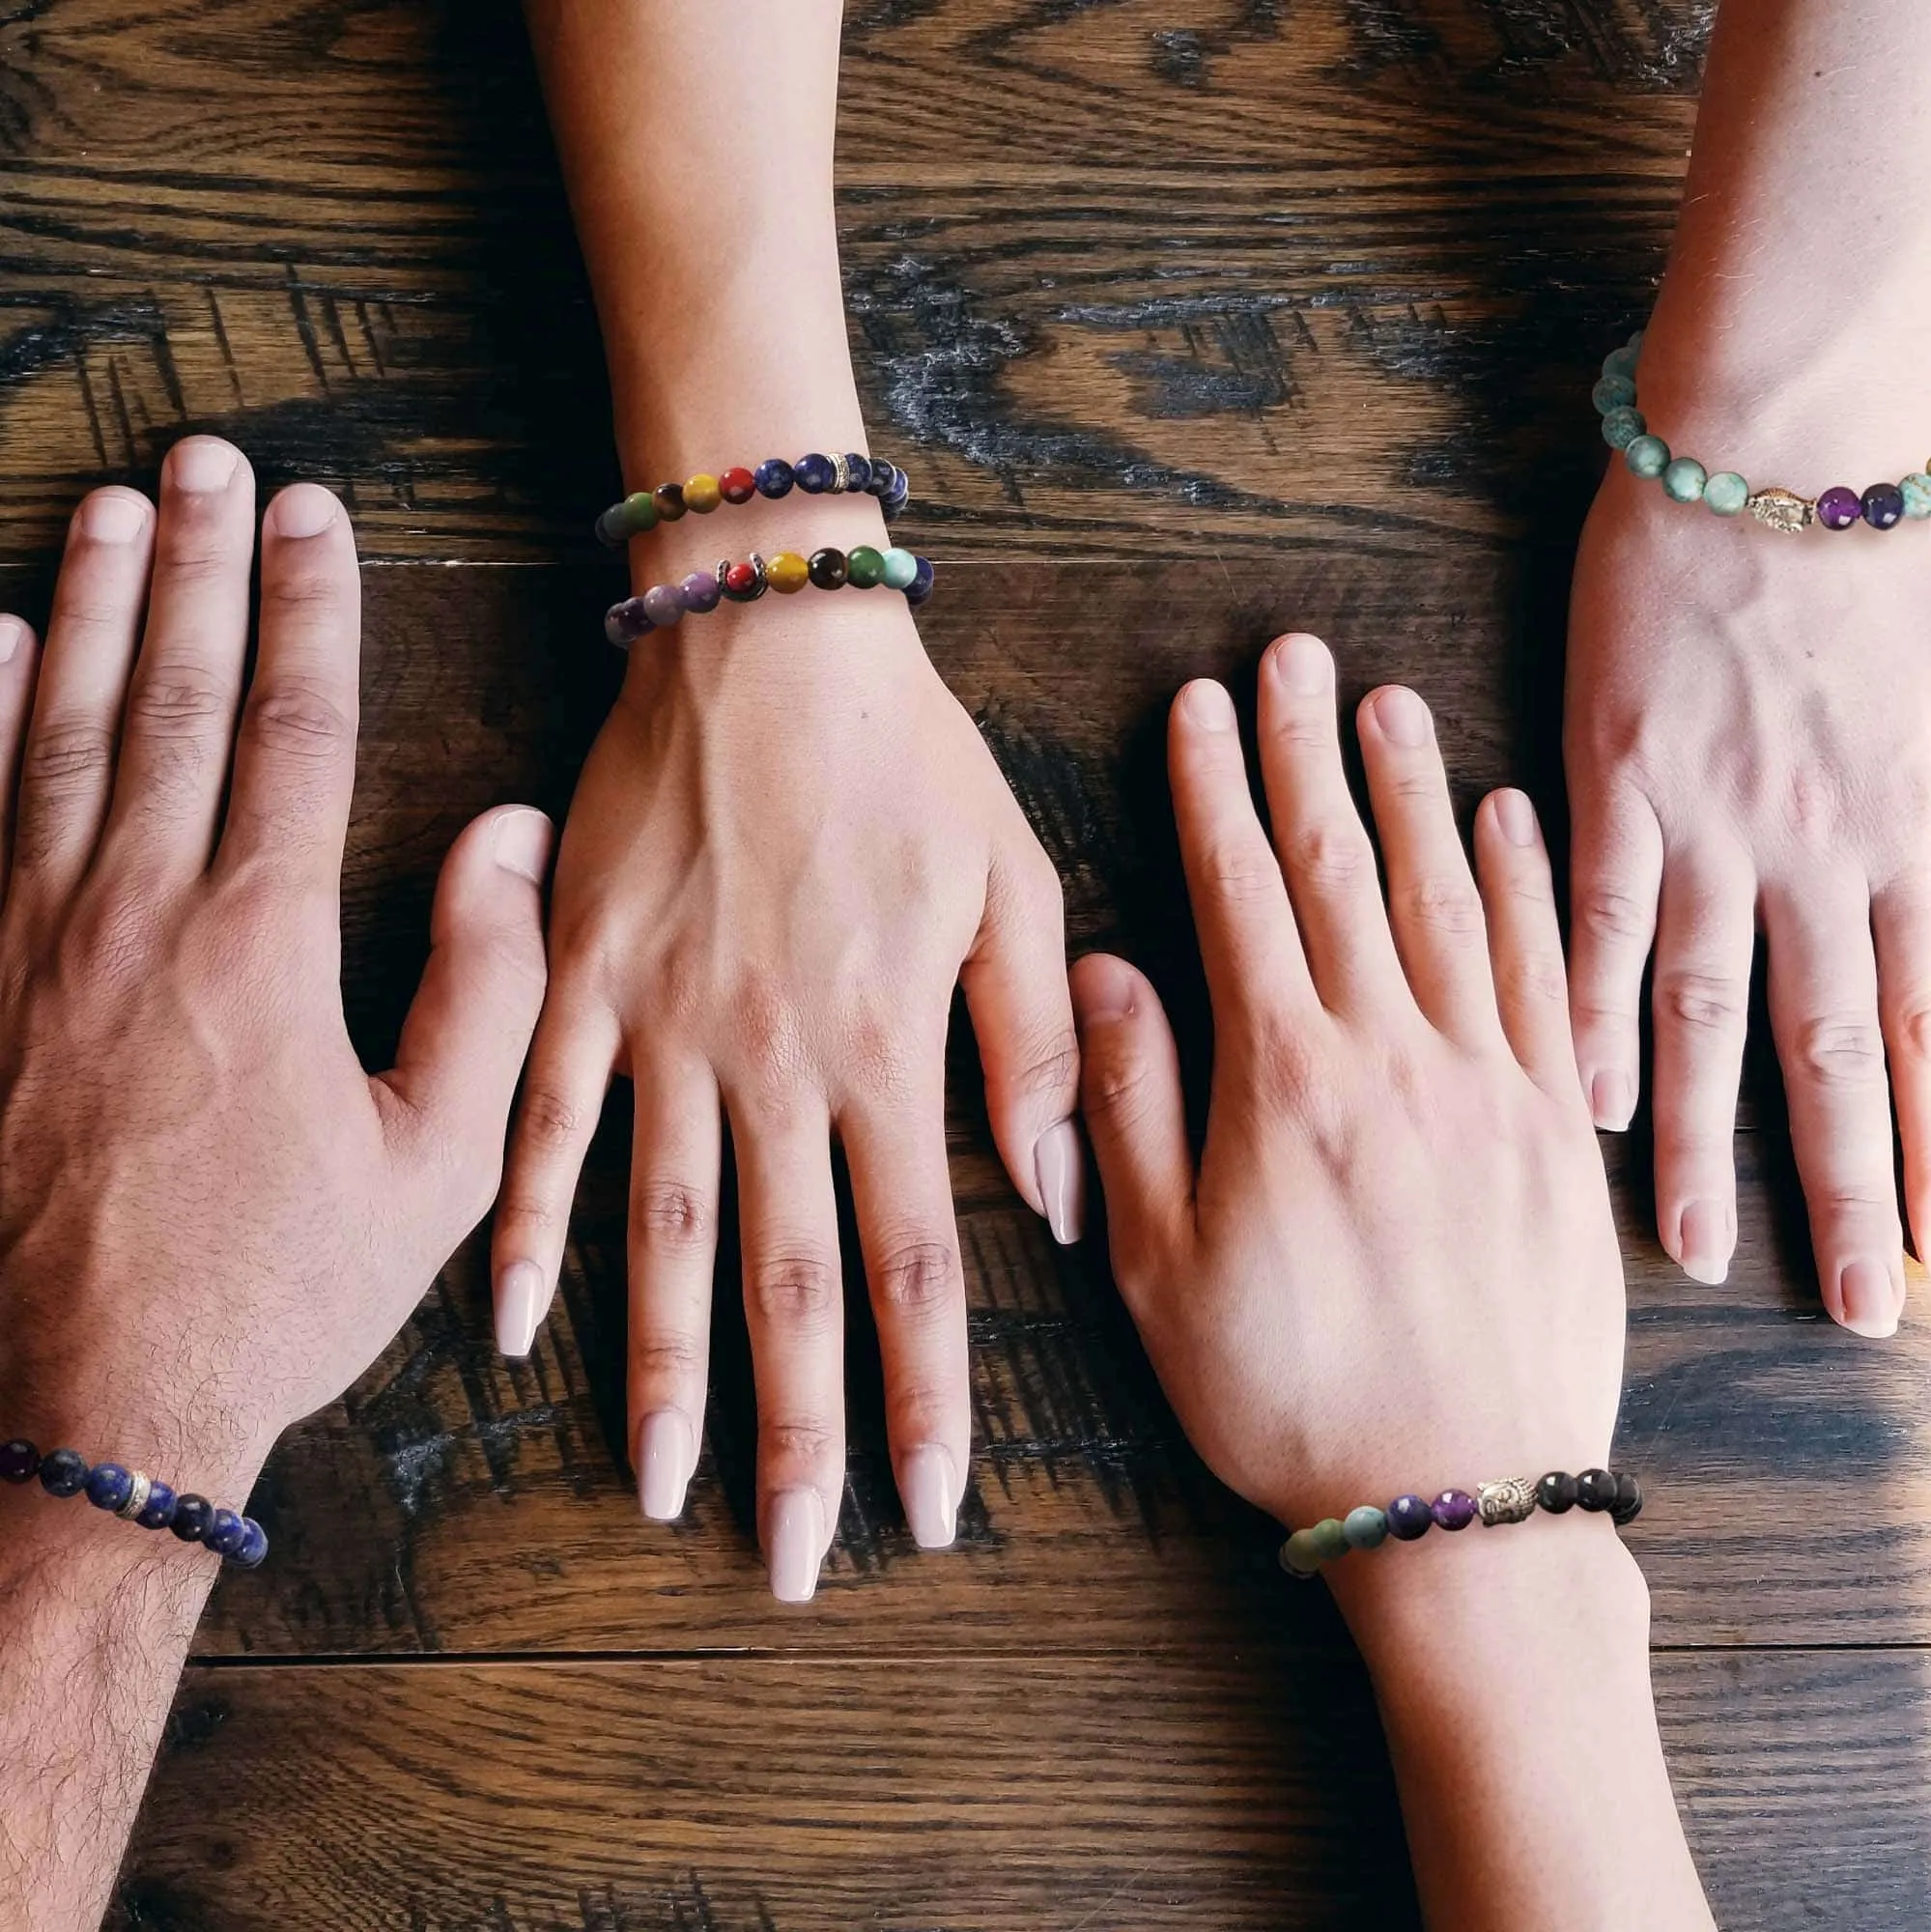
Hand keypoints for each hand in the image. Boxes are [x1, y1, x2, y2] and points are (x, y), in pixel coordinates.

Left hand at [0, 436, 550, 1488]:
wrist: (87, 1402)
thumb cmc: (276, 1287)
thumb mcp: (437, 1160)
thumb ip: (488, 985)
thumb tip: (504, 836)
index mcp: (260, 945)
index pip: (293, 732)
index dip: (312, 611)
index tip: (319, 519)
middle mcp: (133, 915)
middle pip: (173, 698)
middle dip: (200, 567)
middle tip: (213, 462)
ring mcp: (28, 944)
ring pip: (61, 732)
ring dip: (93, 609)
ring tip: (114, 508)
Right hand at [491, 590, 1078, 1599]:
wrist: (768, 635)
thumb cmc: (909, 757)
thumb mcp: (1014, 883)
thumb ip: (1034, 1048)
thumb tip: (1057, 1203)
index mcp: (887, 1048)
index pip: (915, 1264)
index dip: (924, 1399)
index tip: (928, 1511)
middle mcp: (774, 1063)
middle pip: (788, 1282)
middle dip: (798, 1433)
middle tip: (795, 1560)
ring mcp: (664, 1026)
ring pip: (661, 1232)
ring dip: (662, 1370)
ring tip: (661, 1487)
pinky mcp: (581, 979)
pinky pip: (544, 1122)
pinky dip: (526, 1225)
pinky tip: (509, 1325)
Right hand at [1069, 633, 1622, 1542]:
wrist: (1462, 1505)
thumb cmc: (1286, 1396)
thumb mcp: (1157, 1268)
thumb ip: (1126, 1106)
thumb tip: (1104, 971)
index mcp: (1284, 1083)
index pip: (1241, 896)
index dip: (1215, 791)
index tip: (1202, 706)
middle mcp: (1392, 1057)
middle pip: (1343, 871)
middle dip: (1309, 755)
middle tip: (1297, 656)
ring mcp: (1488, 1085)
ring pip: (1448, 902)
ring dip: (1414, 793)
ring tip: (1390, 704)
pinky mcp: (1555, 1129)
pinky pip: (1546, 977)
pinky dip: (1528, 888)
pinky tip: (1508, 822)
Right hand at [1568, 458, 1925, 1335]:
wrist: (1777, 445)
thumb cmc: (1883, 545)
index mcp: (1916, 829)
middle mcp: (1828, 853)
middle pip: (1849, 1052)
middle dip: (1861, 1190)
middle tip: (1865, 1313)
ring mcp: (1717, 824)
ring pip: (1719, 1012)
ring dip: (1714, 1141)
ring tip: (1707, 1249)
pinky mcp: (1620, 783)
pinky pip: (1601, 921)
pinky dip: (1589, 1016)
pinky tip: (1584, 1103)